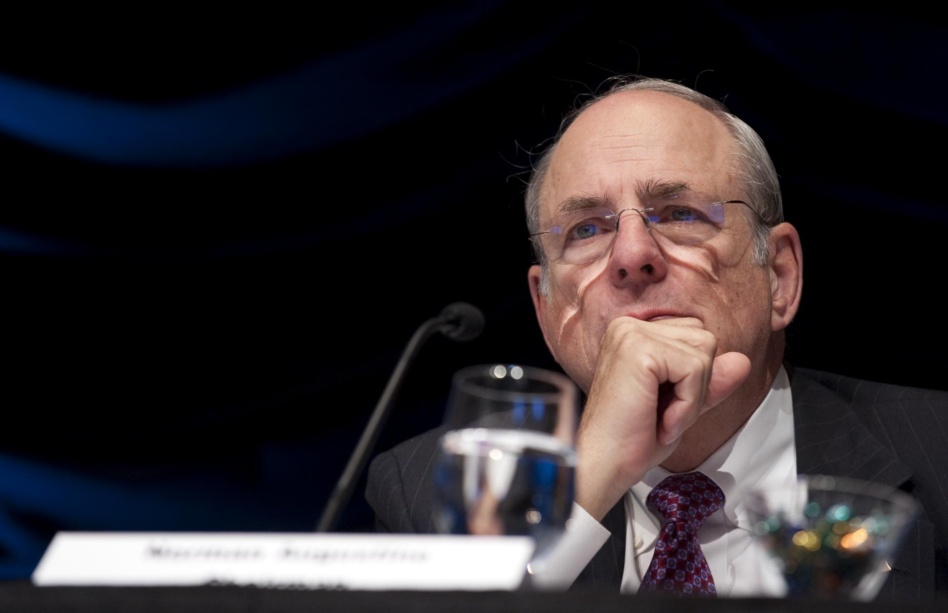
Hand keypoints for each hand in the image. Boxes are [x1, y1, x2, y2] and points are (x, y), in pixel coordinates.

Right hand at [573, 316, 749, 519]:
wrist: (604, 465)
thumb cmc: (632, 439)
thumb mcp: (681, 405)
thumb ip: (710, 380)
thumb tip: (743, 360)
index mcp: (633, 332)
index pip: (696, 337)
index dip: (693, 378)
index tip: (663, 408)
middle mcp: (629, 325)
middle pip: (704, 339)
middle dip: (697, 385)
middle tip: (664, 415)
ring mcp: (631, 334)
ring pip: (703, 353)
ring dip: (693, 396)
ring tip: (662, 418)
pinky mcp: (639, 350)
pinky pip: (694, 369)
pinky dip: (688, 404)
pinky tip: (661, 421)